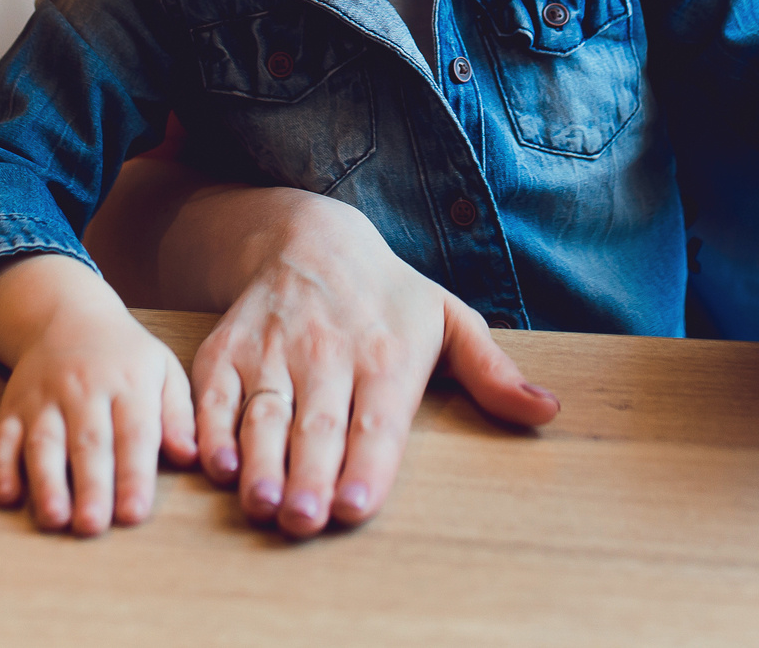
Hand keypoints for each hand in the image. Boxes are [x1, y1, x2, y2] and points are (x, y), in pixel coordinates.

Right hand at [0, 254, 194, 534]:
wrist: (71, 314)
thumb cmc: (127, 356)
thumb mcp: (164, 371)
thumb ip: (180, 415)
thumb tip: (190, 457)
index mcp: (129, 384)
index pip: (134, 434)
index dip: (134, 476)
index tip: (134, 514)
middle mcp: (85, 390)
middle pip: (88, 443)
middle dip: (90, 486)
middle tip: (92, 527)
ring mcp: (45, 398)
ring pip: (44, 442)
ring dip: (47, 482)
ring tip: (54, 520)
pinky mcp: (14, 406)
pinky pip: (4, 437)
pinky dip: (1, 467)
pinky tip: (5, 497)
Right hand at [182, 192, 558, 536]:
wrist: (310, 239)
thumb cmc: (390, 297)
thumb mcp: (450, 320)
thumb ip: (493, 372)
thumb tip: (547, 411)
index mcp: (388, 355)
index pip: (377, 420)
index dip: (366, 466)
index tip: (355, 507)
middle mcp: (328, 353)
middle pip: (318, 424)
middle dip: (309, 474)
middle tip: (305, 520)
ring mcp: (273, 352)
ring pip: (265, 413)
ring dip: (260, 461)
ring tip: (261, 504)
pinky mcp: (227, 351)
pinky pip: (214, 396)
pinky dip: (211, 430)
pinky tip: (215, 466)